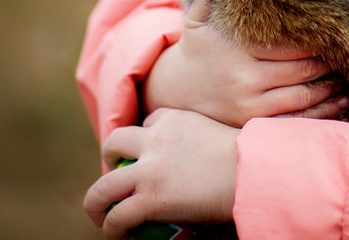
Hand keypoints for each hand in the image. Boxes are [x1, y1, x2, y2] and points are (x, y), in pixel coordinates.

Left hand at [84, 108, 238, 237]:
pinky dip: (111, 228)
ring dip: (96, 202)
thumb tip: (204, 164)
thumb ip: (202, 142)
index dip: (145, 139)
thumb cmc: (248, 159)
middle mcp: (155, 138)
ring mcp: (150, 169)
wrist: (252, 172)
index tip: (149, 155)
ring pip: (104, 185)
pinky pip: (118, 216)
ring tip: (99, 214)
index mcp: (174, 118)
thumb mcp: (219, 136)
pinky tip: (116, 235)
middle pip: (115, 142)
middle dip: (108, 158)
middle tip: (113, 176)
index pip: (150, 122)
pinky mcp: (151, 198)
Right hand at [141, 0, 348, 126]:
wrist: (173, 92)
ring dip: (330, 88)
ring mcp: (250, 106)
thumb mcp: (195, 21)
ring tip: (348, 78)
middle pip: (300, 70)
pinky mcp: (252, 124)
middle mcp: (246, 80)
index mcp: (238, 52)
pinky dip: (320, 114)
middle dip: (328, 63)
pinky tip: (340, 103)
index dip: (314, 41)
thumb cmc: (195, 50)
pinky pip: (293, 121)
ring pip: (302, 97)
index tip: (334, 32)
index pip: (287, 45)